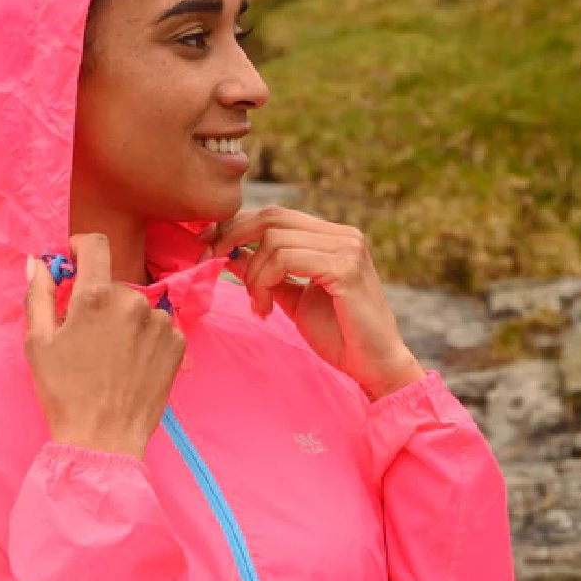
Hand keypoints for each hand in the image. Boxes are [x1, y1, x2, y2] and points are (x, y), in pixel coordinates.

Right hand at [23, 234, 186, 458]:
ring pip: (136, 307)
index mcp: (96, 296)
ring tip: (111, 356)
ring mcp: (160, 322)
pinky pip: (157, 327)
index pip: (96, 245)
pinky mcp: (177, 343)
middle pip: (113, 284)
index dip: (82, 248)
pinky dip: (144, 338)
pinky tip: (131, 364)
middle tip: (86, 336)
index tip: (75, 263)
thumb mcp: (39, 342)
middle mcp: (133, 302)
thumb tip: (37, 262)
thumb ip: (38, 294)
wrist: (104, 439)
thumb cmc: (64, 393)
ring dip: (124, 321)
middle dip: (99, 301)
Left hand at [199, 206, 425, 400]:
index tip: (206, 246)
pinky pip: (286, 260)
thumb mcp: (291, 298)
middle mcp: (343, 234)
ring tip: (260, 306)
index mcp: (333, 237)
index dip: (236, 226)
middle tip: (211, 263)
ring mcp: (347, 248)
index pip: (275, 215)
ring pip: (274, 241)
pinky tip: (267, 309)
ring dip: (253, 276)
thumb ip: (266, 274)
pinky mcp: (346, 268)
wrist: (374, 365)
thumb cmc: (338, 335)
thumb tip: (230, 254)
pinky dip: (265, 283)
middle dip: (232, 238)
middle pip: (271, 217)